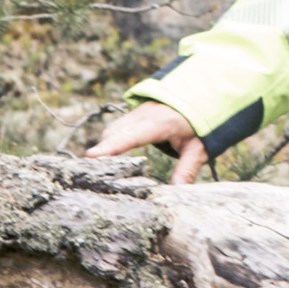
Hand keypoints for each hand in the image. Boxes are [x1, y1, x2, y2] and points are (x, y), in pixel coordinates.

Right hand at [88, 101, 210, 184]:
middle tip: (87, 173)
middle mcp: (145, 115)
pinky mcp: (133, 114)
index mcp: (161, 122)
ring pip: (113, 129)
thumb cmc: (200, 124)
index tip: (92, 155)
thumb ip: (187, 169)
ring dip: (105, 146)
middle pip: (115, 132)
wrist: (201, 95)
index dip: (113, 145)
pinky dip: (109, 141)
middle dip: (102, 150)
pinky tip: (107, 158)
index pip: (133, 135)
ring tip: (95, 170)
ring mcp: (137, 112)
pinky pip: (116, 128)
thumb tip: (176, 192)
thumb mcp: (199, 148)